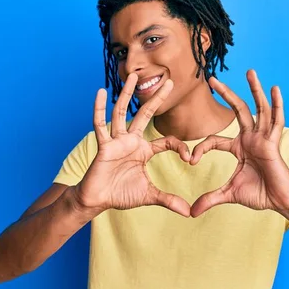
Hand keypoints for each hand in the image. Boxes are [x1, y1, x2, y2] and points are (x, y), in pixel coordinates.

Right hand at [74, 73, 191, 216]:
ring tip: (132, 76)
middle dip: (157, 99)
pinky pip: (100, 125)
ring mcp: (116, 141)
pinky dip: (98, 109)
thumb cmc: (120, 194)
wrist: (97, 200)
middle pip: (146, 115)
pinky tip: (100, 92)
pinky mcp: (103, 145)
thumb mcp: (149, 196)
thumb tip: (189, 212)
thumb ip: (168, 200)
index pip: (166, 141)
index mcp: (143, 150)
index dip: (179, 147)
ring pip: (122, 113)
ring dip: (127, 94)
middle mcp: (130, 140)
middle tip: (171, 81)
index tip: (190, 158)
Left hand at [189, 69, 288, 216]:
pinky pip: (276, 120)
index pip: (214, 140)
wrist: (280, 201)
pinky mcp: (274, 142)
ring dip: (254, 90)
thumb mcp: (228, 194)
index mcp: (239, 147)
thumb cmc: (259, 194)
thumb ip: (209, 199)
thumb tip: (190, 213)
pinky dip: (277, 104)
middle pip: (237, 110)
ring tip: (250, 71)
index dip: (200, 148)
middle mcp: (251, 138)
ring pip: (258, 108)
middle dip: (225, 94)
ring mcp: (263, 137)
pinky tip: (275, 88)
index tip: (190, 160)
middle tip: (211, 79)